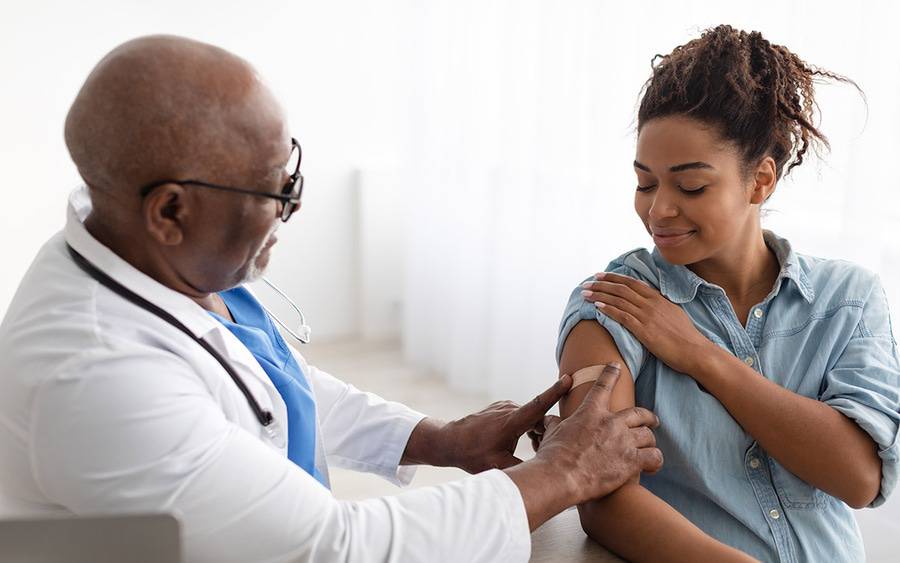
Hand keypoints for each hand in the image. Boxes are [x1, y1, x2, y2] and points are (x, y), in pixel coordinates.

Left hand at [435, 376, 573, 472]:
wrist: (450, 441)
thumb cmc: (472, 455)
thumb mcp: (499, 467)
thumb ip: (524, 468)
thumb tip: (546, 472)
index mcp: (511, 422)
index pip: (538, 405)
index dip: (555, 392)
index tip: (568, 378)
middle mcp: (509, 409)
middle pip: (539, 418)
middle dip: (548, 431)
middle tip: (545, 449)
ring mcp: (505, 406)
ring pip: (531, 418)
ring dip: (536, 431)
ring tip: (532, 448)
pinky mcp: (502, 407)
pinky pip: (522, 415)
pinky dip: (527, 427)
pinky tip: (519, 441)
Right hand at [533, 363, 662, 504]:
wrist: (560, 477)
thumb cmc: (553, 456)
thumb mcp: (552, 433)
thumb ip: (555, 423)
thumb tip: (549, 420)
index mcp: (591, 412)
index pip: (603, 386)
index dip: (611, 374)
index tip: (616, 366)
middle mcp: (611, 423)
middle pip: (639, 413)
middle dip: (649, 417)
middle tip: (653, 420)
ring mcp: (623, 441)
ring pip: (648, 436)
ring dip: (650, 442)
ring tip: (650, 448)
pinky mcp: (631, 462)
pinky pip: (654, 457)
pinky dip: (655, 461)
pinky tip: (652, 466)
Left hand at [581, 272, 712, 374]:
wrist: (696, 351)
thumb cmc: (686, 337)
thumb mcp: (674, 314)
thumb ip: (660, 306)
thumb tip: (650, 303)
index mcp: (658, 298)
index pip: (632, 283)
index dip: (614, 278)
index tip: (601, 276)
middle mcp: (651, 304)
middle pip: (622, 289)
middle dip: (602, 284)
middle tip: (587, 283)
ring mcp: (647, 316)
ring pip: (619, 300)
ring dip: (599, 295)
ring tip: (585, 293)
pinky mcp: (644, 330)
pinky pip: (622, 316)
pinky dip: (608, 309)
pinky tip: (596, 307)